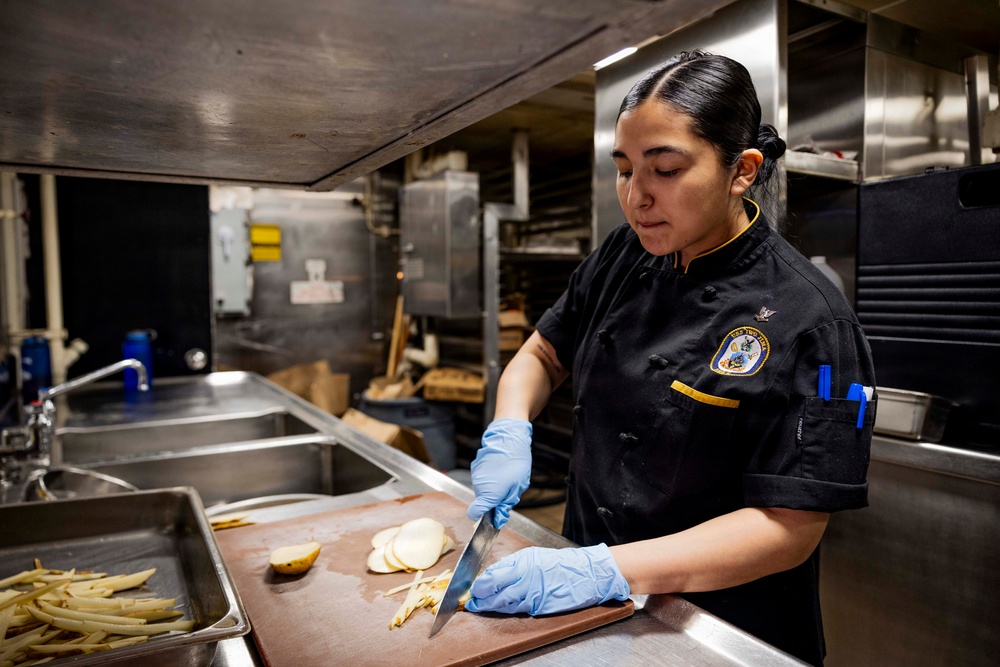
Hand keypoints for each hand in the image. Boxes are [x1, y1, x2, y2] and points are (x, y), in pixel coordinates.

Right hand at [465, 418, 531, 528]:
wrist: (509, 437)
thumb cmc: (516, 462)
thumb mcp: (517, 488)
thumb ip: (506, 505)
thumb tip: (499, 520)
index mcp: (489, 493)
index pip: (474, 513)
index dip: (482, 519)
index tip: (492, 518)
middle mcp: (479, 485)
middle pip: (482, 502)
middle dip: (494, 502)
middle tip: (509, 492)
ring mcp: (476, 475)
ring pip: (483, 490)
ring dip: (493, 489)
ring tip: (507, 478)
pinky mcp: (476, 467)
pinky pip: (482, 480)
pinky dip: (490, 479)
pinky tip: (501, 470)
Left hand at [465, 544, 629, 614]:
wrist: (585, 574)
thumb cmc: (559, 563)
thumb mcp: (533, 556)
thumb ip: (512, 565)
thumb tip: (492, 574)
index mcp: (522, 564)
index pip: (492, 576)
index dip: (479, 585)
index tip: (472, 588)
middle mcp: (525, 580)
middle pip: (494, 593)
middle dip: (480, 599)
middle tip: (471, 603)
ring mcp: (532, 596)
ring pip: (504, 605)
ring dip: (490, 607)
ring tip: (480, 607)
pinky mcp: (539, 608)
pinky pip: (518, 610)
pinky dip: (507, 610)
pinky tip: (500, 609)